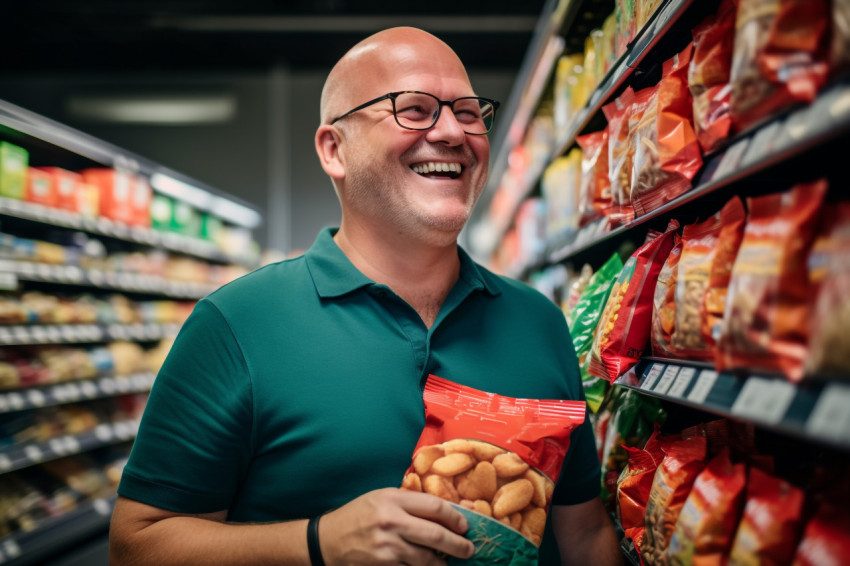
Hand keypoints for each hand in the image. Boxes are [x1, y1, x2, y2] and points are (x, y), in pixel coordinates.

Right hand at [318, 488, 474, 564]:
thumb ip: (411, 503)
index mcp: (393, 498)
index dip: (456, 517)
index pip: (435, 506)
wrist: (325, 540)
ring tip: (449, 563)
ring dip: (443, 564)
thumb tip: (448, 512)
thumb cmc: (358, 515)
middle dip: (458, 545)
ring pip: (426, 559)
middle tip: (468, 550)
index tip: (464, 526)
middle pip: (436, 534)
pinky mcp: (382, 565)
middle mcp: (391, 521)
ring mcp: (386, 546)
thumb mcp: (382, 498)